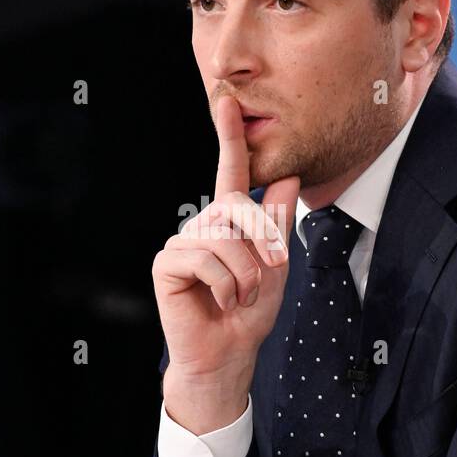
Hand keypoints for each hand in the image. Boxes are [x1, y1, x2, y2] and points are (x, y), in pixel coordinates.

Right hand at [153, 95, 298, 429]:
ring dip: (244, 273)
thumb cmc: (249, 312)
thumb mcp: (276, 266)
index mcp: (229, 222)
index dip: (230, 137)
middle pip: (237, 208)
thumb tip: (290, 176)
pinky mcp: (166, 263)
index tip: (227, 102)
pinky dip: (224, 285)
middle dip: (261, 242)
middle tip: (267, 277)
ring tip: (240, 297)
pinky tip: (220, 301)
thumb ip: (279, 223)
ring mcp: (182, 242)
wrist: (229, 354)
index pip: (231, 173)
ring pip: (223, 237)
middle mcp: (203, 225)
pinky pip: (204, 259)